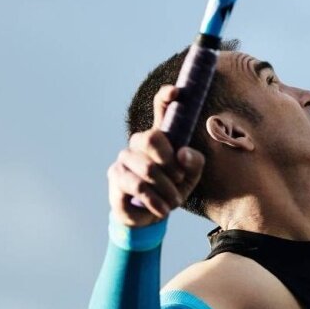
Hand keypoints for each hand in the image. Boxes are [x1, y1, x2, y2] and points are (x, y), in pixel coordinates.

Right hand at [107, 85, 204, 227]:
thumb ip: (194, 162)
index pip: (160, 107)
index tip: (176, 92)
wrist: (151, 216)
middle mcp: (139, 142)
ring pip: (147, 168)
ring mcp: (124, 158)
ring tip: (174, 201)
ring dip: (166, 188)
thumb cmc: (172, 188)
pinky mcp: (115, 177)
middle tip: (179, 179)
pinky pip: (138, 186)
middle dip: (169, 162)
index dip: (166, 97)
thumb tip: (182, 153)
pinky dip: (155, 200)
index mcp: (161, 135)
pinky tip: (163, 209)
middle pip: (150, 138)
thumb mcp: (191, 176)